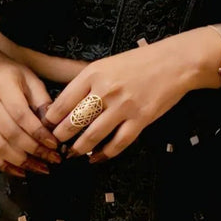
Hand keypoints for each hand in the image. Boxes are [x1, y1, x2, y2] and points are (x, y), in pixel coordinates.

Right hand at [0, 36, 63, 177]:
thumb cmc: (8, 74)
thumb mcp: (29, 78)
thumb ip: (42, 100)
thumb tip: (55, 127)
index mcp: (1, 83)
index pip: (20, 114)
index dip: (38, 132)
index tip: (55, 144)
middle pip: (10, 133)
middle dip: (34, 150)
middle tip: (53, 159)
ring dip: (21, 162)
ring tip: (41, 168)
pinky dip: (3, 166)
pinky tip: (21, 171)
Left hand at [42, 37, 195, 162]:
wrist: (175, 62)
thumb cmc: (139, 62)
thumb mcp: (106, 64)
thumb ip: (86, 83)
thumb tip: (65, 106)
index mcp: (93, 74)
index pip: (62, 102)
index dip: (51, 120)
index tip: (46, 128)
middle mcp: (105, 90)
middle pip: (73, 122)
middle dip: (60, 138)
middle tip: (56, 145)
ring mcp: (123, 106)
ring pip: (92, 136)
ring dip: (78, 149)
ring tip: (72, 154)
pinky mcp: (140, 119)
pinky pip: (117, 143)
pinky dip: (104, 154)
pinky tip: (96, 158)